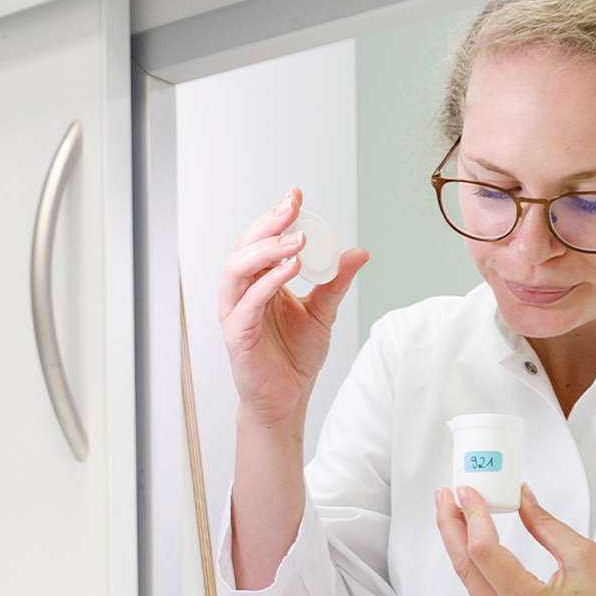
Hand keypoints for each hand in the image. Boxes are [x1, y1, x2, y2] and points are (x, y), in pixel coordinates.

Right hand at [218, 187, 369, 428]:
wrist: (287, 399)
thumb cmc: (295, 356)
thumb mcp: (323, 312)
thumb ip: (336, 282)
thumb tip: (359, 252)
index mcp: (261, 282)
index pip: (263, 241)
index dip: (277, 217)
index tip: (296, 196)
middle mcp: (244, 292)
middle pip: (246, 247)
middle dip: (269, 223)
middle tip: (294, 206)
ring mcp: (236, 312)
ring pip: (238, 270)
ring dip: (267, 250)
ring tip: (297, 240)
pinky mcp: (236, 334)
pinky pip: (247, 303)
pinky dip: (267, 284)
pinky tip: (289, 270)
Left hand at [433, 483, 595, 595]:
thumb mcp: (585, 554)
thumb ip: (544, 524)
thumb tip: (519, 496)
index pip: (485, 552)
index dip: (472, 516)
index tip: (468, 489)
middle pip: (466, 568)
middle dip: (451, 527)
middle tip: (446, 494)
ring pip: (470, 582)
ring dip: (459, 544)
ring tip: (455, 511)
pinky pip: (483, 594)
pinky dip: (475, 564)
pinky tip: (473, 540)